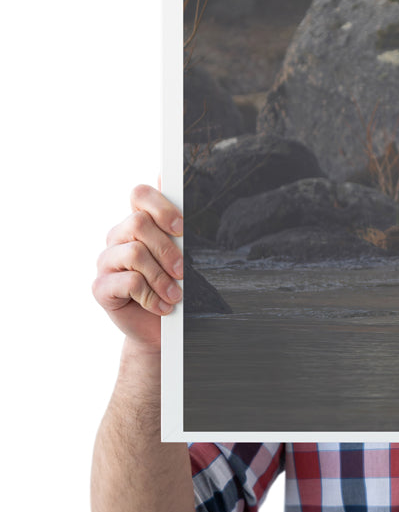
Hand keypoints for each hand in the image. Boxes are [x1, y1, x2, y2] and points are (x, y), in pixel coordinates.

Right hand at [92, 184, 183, 353]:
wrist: (161, 329)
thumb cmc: (174, 287)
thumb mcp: (182, 255)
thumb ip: (177, 225)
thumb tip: (172, 182)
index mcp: (137, 224)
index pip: (139, 195)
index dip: (161, 207)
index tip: (181, 228)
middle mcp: (118, 238)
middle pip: (139, 224)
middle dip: (168, 249)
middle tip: (183, 270)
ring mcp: (106, 262)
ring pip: (135, 253)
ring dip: (161, 276)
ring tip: (175, 294)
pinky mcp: (101, 288)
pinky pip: (128, 282)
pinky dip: (151, 296)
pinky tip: (162, 306)